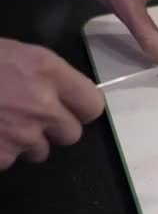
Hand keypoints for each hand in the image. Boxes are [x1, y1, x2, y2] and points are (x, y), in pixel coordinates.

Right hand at [0, 38, 104, 169]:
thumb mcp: (16, 52)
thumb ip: (46, 75)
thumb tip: (64, 94)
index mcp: (47, 71)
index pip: (93, 104)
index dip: (82, 109)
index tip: (73, 108)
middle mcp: (42, 104)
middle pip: (71, 134)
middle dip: (55, 129)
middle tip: (31, 117)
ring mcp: (22, 133)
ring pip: (41, 151)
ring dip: (26, 143)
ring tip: (3, 123)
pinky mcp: (2, 155)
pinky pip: (11, 161)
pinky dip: (0, 152)